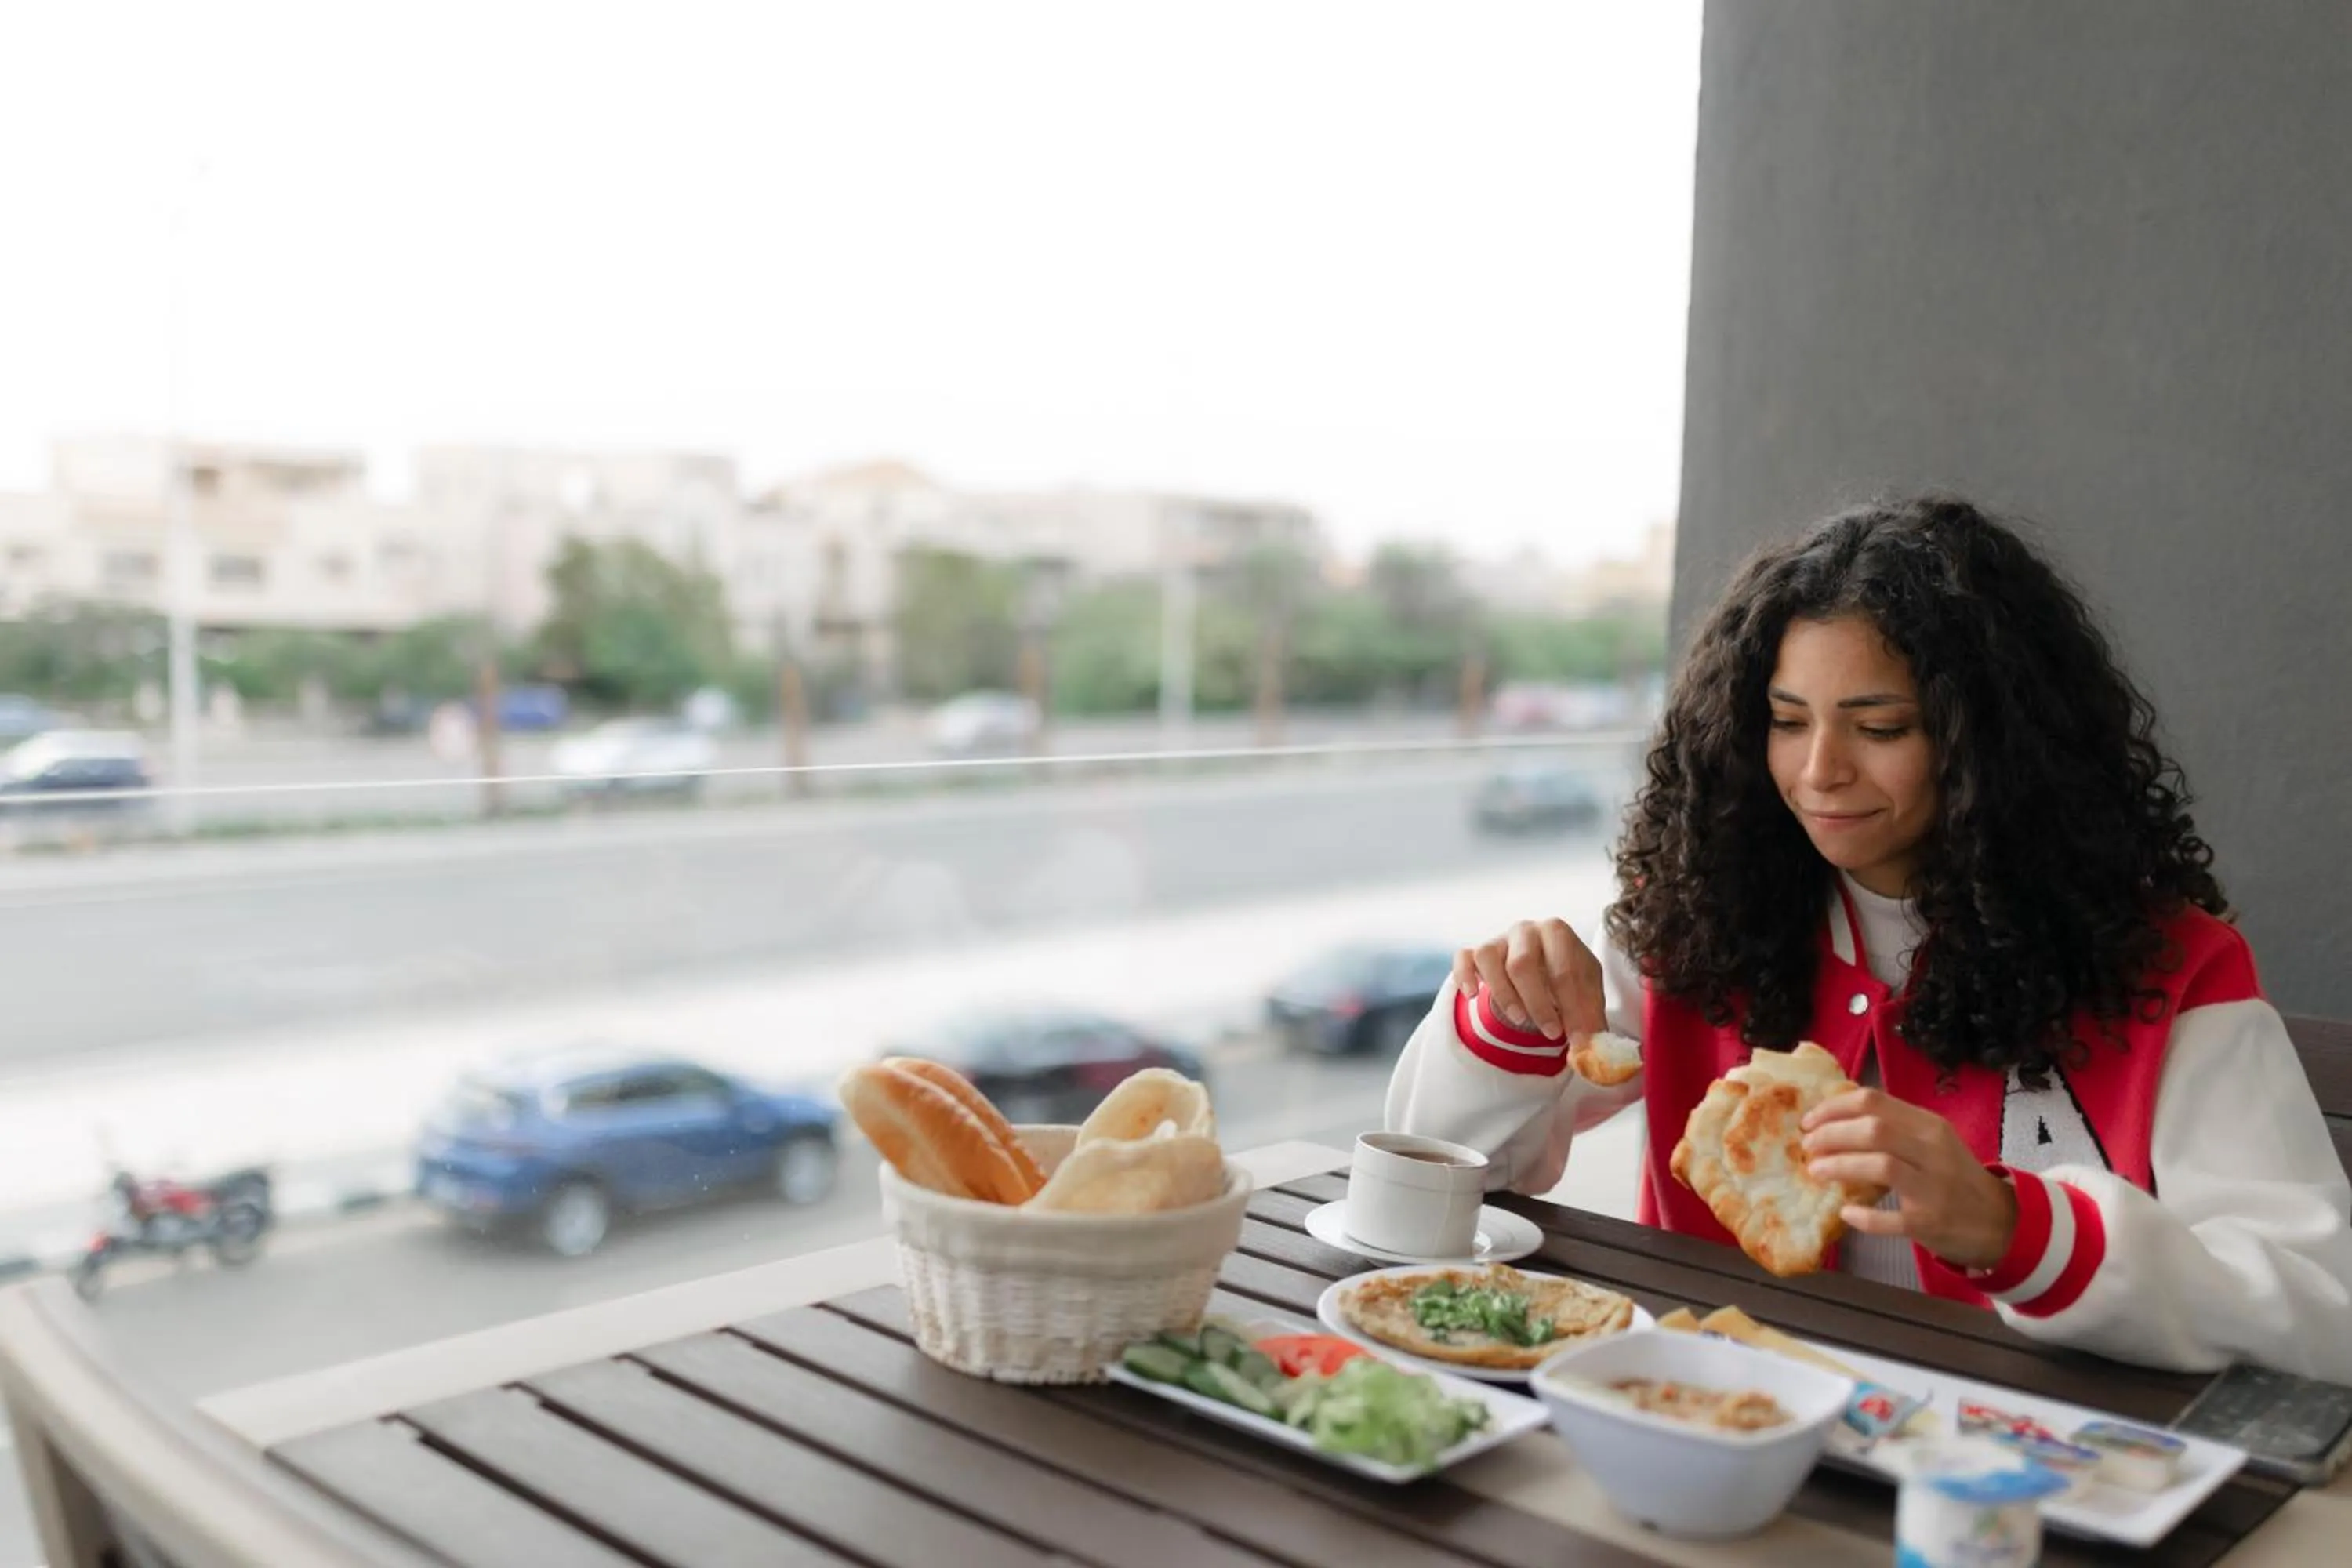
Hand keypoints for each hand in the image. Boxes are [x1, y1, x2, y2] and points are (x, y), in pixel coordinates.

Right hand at [1451, 918, 1605, 1042]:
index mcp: (1557, 932)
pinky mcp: (1475, 952)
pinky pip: (1463, 958)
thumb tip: (1587, 1049)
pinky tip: (1473, 995)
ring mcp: (1498, 939)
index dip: (1572, 1007)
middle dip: (1538, 1004)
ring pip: (1488, 959)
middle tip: (1551, 1033)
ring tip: (1520, 1019)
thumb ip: (1589, 1019)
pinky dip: (1465, 976)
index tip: (1578, 1037)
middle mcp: (1525, 930)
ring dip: (1503, 994)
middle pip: (1522, 964)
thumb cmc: (1566, 977)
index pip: (1564, 969)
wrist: (1543, 964)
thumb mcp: (1586, 994)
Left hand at [1801, 1089, 2018, 1269]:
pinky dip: (1863, 1216)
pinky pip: (1891, 1218)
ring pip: (1880, 1165)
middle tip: (1808, 1147)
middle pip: (1873, 1129)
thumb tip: (1835, 1117)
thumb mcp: (1932, 1142)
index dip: (1833, 1108)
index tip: (1809, 1121)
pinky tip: (1846, 1212)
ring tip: (1816, 1171)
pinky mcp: (1931, 1223)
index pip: (1874, 1102)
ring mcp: (1933, 1188)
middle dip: (1831, 1135)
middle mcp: (1933, 1151)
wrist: (2002, 1221)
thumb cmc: (1954, 1177)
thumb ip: (1893, 1127)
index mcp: (1929, 1126)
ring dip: (1839, 1166)